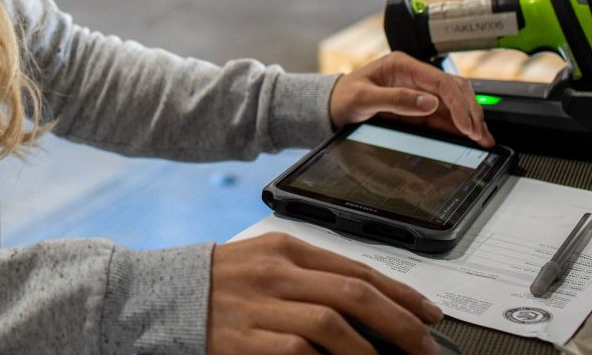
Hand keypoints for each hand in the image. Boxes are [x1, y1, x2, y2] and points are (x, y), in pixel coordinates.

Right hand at [207, 232, 442, 353]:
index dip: (401, 293)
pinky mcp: (245, 342)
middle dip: (400, 323)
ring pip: (332, 324)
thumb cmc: (221, 284)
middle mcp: (275, 273)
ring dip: (370, 351)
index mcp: (285, 247)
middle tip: (426, 347)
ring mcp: (260, 307)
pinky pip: (299, 352)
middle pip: (354, 294)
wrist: (161, 296)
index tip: (429, 315)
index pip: (356, 268)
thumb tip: (370, 303)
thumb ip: (311, 276)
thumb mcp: (265, 263)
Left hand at [329, 52, 493, 146]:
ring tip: (483, 137)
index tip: (466, 124)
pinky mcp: (418, 106)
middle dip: (470, 111)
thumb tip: (428, 102)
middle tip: (479, 134)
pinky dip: (459, 125)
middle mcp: (414, 75)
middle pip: (454, 89)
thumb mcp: (363, 99)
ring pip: (454, 101)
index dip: (457, 103)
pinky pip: (445, 114)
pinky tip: (470, 136)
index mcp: (402, 66)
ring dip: (470, 118)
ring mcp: (418, 90)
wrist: (332, 105)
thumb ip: (395, 99)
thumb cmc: (343, 96)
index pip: (440, 81)